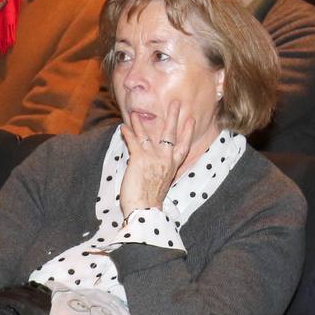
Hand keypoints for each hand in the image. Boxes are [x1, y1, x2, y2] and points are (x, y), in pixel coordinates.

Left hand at [118, 100, 195, 216]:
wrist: (144, 211)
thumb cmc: (150, 202)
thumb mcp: (161, 184)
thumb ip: (160, 172)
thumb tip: (154, 166)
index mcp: (172, 167)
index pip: (183, 146)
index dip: (188, 132)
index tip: (191, 120)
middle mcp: (165, 160)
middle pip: (170, 134)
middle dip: (173, 117)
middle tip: (175, 103)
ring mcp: (153, 158)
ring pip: (147, 135)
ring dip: (140, 122)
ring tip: (135, 112)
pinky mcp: (139, 159)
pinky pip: (133, 142)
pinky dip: (127, 133)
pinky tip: (123, 127)